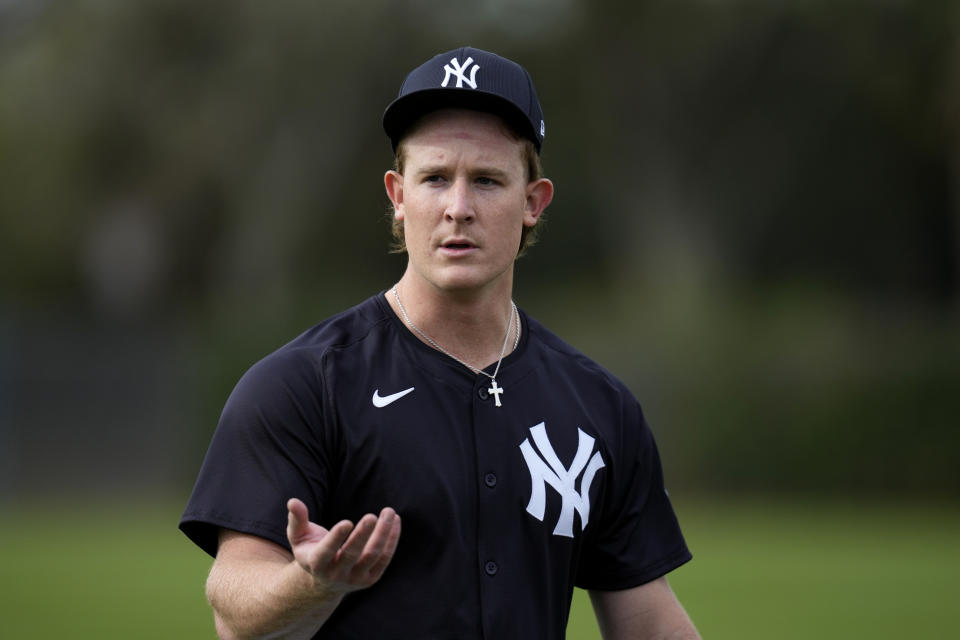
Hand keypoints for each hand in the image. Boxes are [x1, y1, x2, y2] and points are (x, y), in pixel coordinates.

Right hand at [285, 498, 401, 596]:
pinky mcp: (371, 578)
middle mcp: (336, 574)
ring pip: (372, 556)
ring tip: (389, 512)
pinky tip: (395, 521)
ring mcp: (355, 578)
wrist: (325, 581)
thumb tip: (293, 501)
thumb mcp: (298, 537)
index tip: (347, 522)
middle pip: (353, 554)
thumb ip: (297, 519)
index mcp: (317, 563)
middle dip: (363, 535)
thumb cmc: (311, 551)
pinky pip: (385, 558)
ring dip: (383, 534)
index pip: (326, 552)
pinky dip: (391, 539)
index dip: (336, 538)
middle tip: (372, 516)